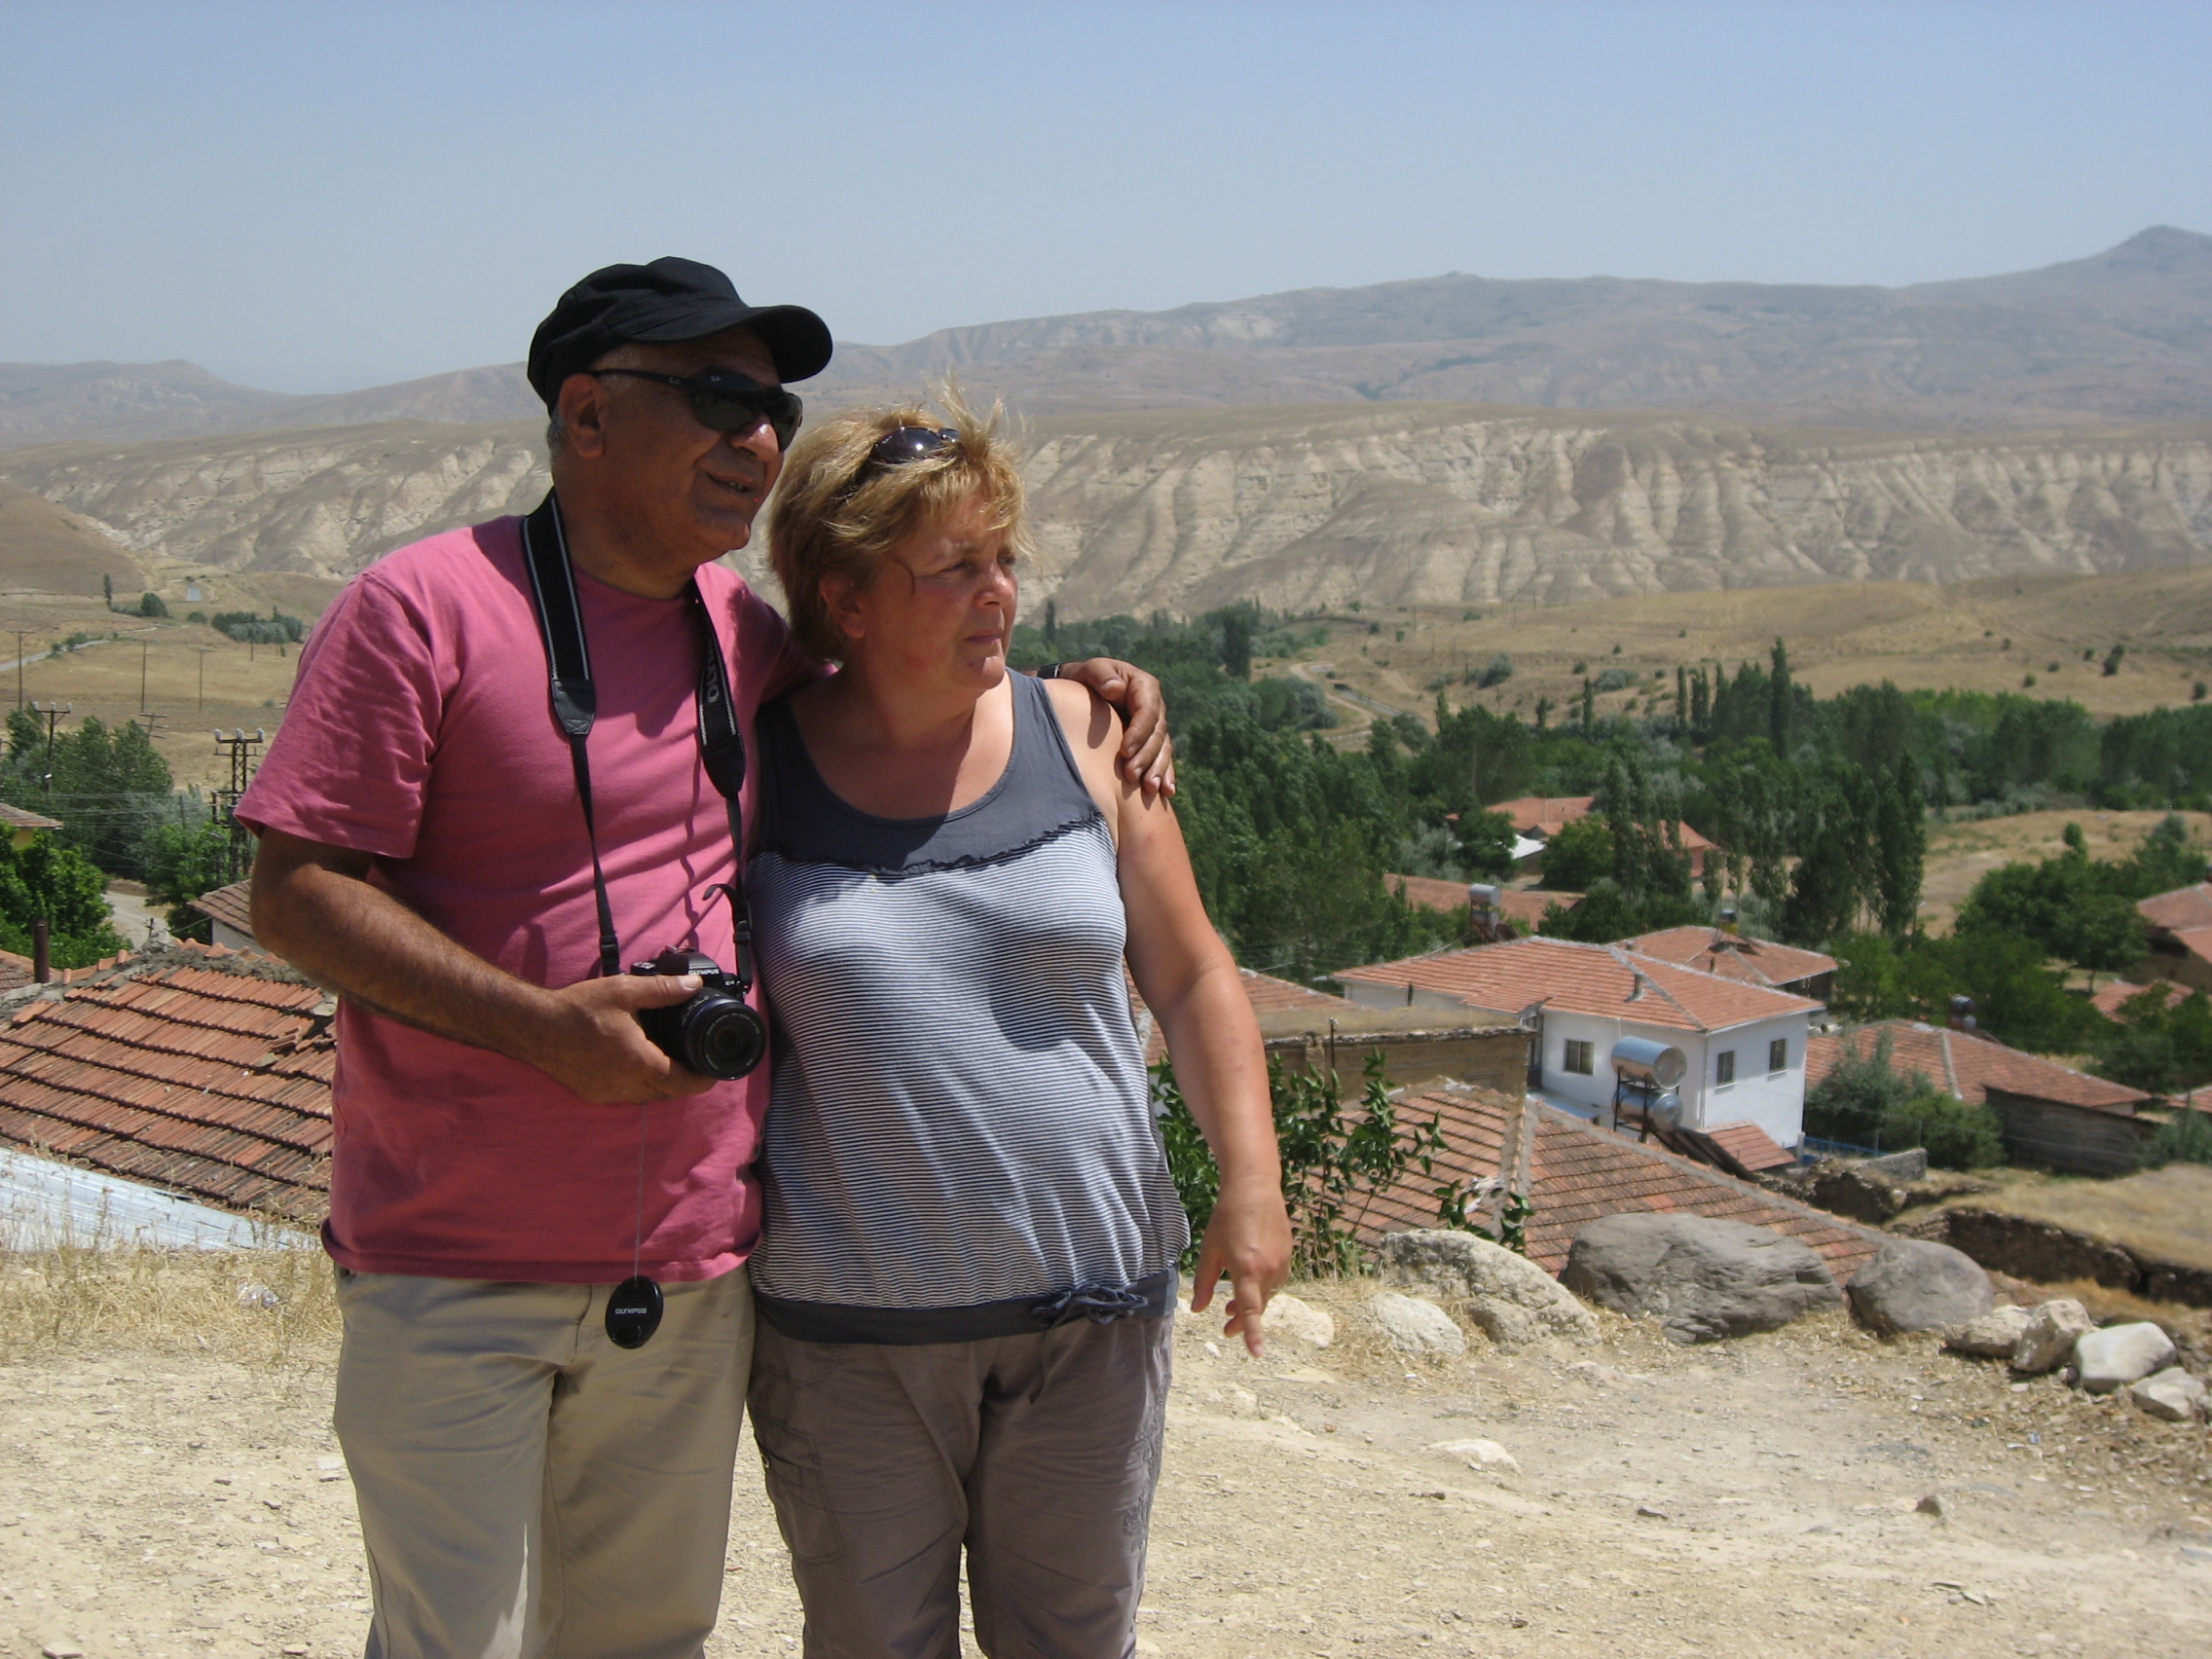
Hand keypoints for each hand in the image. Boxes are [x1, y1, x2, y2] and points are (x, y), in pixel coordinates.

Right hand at [531, 974, 721, 1104]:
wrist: (535, 1027)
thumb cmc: (577, 1009)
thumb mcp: (624, 991)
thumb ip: (663, 989)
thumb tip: (694, 985)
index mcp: (639, 1063)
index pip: (682, 1084)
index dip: (703, 1080)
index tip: (714, 1071)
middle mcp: (625, 1085)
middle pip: (667, 1092)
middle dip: (684, 1081)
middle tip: (694, 1061)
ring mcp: (607, 1093)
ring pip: (645, 1096)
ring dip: (659, 1083)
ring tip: (667, 1060)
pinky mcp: (592, 1094)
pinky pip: (624, 1095)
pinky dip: (636, 1084)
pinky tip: (633, 1064)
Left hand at [1057, 657, 1175, 799]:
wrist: (1084, 691)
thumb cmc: (1087, 678)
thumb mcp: (1092, 670)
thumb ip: (1101, 676)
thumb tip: (1115, 688)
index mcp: (1144, 687)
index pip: (1148, 712)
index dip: (1139, 733)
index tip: (1124, 751)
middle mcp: (1155, 708)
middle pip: (1157, 735)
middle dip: (1146, 757)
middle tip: (1131, 776)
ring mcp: (1155, 727)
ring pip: (1162, 750)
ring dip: (1158, 770)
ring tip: (1150, 789)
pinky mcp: (1150, 743)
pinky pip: (1161, 759)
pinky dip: (1165, 775)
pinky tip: (1166, 792)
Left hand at [1188, 1183, 1291, 1356]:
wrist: (1255, 1189)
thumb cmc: (1227, 1218)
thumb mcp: (1210, 1251)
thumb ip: (1204, 1283)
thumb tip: (1198, 1309)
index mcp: (1247, 1270)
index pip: (1250, 1310)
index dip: (1252, 1333)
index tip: (1257, 1354)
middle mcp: (1269, 1269)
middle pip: (1258, 1305)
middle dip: (1243, 1319)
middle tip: (1226, 1326)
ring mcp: (1282, 1262)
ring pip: (1268, 1293)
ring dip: (1253, 1301)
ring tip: (1233, 1304)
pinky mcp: (1288, 1254)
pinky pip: (1276, 1279)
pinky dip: (1263, 1286)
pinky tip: (1250, 1279)